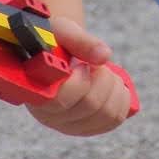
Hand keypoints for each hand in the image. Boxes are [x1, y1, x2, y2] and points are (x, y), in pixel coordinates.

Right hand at [26, 15, 133, 136]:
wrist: (50, 51)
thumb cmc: (52, 40)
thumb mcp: (61, 31)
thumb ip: (80, 41)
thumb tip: (105, 55)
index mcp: (37, 94)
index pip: (62, 100)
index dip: (80, 81)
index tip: (82, 65)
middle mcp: (50, 116)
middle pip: (90, 106)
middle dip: (102, 77)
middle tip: (94, 64)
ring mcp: (69, 125)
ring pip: (107, 114)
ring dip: (113, 87)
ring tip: (103, 72)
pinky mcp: (86, 127)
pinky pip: (115, 119)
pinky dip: (121, 98)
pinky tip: (113, 85)